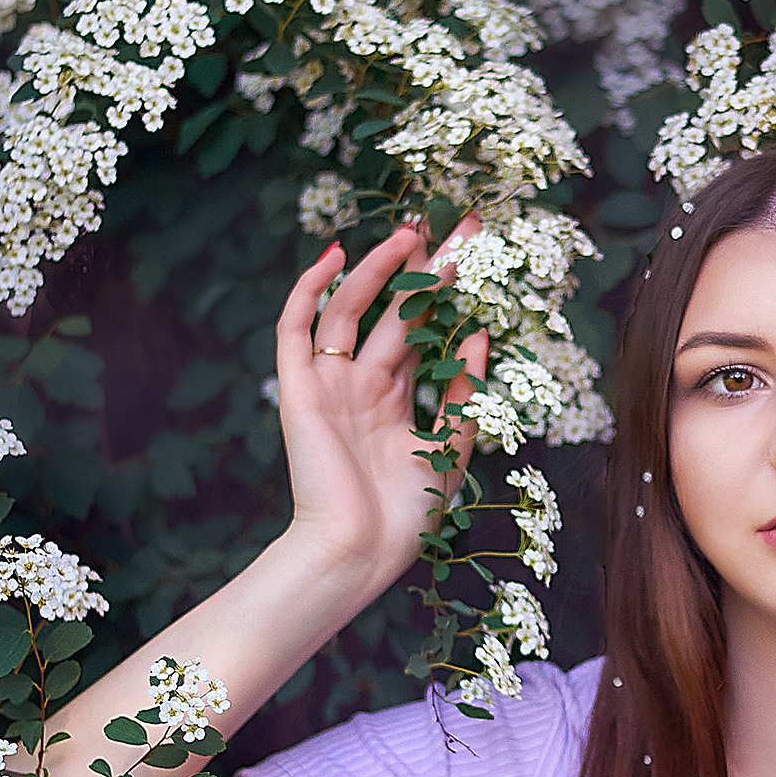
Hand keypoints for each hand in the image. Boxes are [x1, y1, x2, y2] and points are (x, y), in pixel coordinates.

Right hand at [272, 213, 488, 585]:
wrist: (359, 551)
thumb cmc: (405, 517)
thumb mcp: (449, 448)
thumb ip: (462, 392)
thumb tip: (479, 335)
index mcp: (393, 400)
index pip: (422, 330)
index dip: (447, 293)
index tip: (479, 253)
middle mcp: (360, 384)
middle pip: (394, 311)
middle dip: (427, 268)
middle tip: (460, 225)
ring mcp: (328, 384)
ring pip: (351, 309)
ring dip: (379, 269)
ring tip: (411, 231)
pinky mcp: (298, 389)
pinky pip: (296, 329)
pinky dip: (310, 290)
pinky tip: (337, 256)